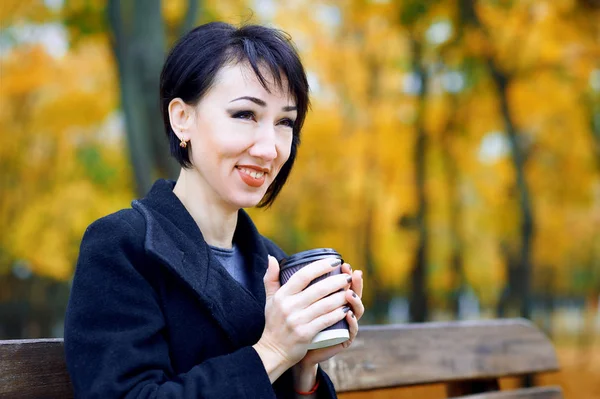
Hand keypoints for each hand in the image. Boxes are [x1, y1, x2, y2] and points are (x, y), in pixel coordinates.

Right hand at [254, 256, 352, 376]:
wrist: (272, 351)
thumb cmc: (274, 322)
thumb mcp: (270, 299)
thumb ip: (270, 277)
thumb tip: (271, 257)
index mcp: (282, 295)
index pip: (303, 275)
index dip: (320, 266)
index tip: (334, 261)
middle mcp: (289, 306)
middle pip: (318, 289)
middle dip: (336, 281)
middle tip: (347, 277)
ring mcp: (297, 321)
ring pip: (325, 305)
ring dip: (341, 297)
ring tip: (350, 292)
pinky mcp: (305, 334)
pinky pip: (325, 321)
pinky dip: (337, 314)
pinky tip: (347, 309)